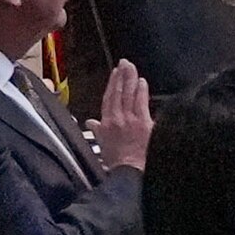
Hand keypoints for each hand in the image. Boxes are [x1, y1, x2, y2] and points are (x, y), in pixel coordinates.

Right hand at [91, 60, 152, 174]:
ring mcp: (131, 120)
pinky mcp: (144, 124)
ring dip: (131, 79)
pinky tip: (143, 82)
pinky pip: (142, 103)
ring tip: (133, 68)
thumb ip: (97, 130)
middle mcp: (117, 118)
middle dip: (122, 76)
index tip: (116, 73)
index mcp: (106, 123)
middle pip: (119, 92)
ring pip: (130, 94)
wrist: (128, 171)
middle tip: (125, 63)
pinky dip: (141, 92)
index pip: (109, 98)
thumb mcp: (102, 144)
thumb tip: (90, 122)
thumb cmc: (116, 161)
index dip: (112, 84)